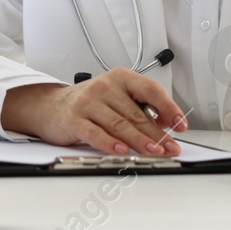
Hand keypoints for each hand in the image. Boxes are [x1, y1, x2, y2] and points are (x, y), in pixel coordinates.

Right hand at [0, 69, 186, 155]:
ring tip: (155, 152)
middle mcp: (105, 87)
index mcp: (120, 78)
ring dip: (140, 141)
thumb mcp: (116, 97)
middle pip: (136, 113)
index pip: (150, 90)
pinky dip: (111, 144)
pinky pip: (96, 133)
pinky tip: (123, 152)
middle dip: (157, 133)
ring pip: (119, 124)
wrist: (50, 106)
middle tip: (171, 147)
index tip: (181, 125)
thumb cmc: (89, 103)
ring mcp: (88, 102)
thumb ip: (139, 108)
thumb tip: (165, 126)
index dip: (168, 108)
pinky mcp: (74, 119)